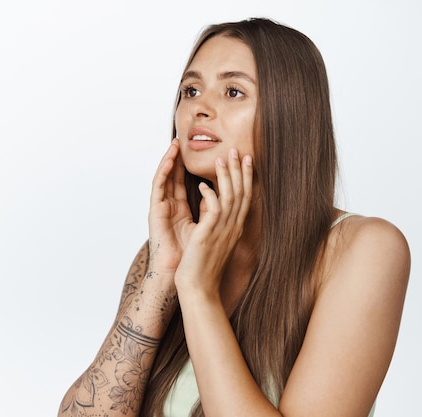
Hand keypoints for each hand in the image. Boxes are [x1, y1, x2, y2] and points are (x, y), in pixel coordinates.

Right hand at [147, 139, 195, 275]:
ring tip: (175, 144)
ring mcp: (161, 208)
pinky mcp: (155, 212)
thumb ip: (208, 209)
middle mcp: (169, 207)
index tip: (195, 151)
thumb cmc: (193, 256)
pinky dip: (163, 172)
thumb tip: (219, 194)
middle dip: (180, 158)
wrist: (184, 275)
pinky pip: (158, 187)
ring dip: (169, 160)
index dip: (191, 166)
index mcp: (180, 210)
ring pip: (165, 178)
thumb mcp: (205, 226)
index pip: (185, 182)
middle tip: (185, 139)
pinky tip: (170, 160)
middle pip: (174, 177)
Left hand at [174, 148, 252, 296]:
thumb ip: (217, 223)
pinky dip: (210, 195)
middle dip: (239, 170)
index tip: (247, 160)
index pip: (244, 198)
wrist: (199, 289)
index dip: (247, 177)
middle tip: (237, 150)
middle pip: (241, 193)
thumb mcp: (215, 240)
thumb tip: (212, 206)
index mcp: (234, 228)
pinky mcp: (208, 235)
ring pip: (229, 197)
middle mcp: (232, 228)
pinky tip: (204, 184)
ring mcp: (222, 231)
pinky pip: (213, 210)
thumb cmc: (204, 267)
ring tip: (221, 159)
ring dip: (226, 177)